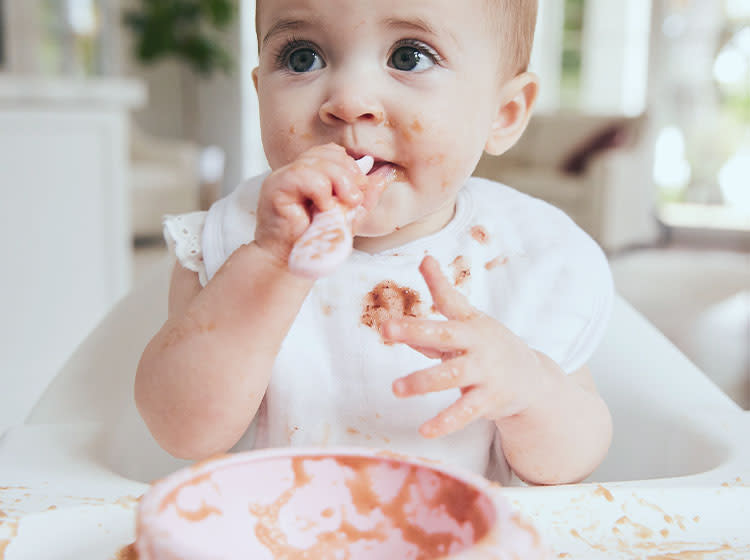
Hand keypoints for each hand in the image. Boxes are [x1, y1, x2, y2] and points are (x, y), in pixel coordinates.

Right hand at [255, 144, 370, 264]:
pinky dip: (320, 190)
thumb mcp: (348, 216)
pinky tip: (322, 208)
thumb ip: (365, 196)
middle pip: (327, 153)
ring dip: (337, 182)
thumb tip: (385, 176)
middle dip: (348, 174)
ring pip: (317, 162)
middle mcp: (297, 171)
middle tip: (354, 199)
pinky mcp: (275, 187)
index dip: (350, 167)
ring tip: (339, 206)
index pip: (333, 152)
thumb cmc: (314, 241)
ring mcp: (284, 177)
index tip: (360, 191)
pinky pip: (302, 175)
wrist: (289, 262)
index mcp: (312, 174)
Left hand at [382, 256, 541, 437]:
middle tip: (386, 329)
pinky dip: (445, 422)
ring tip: (396, 389)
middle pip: (444, 336)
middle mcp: (477, 345)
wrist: (532, 380)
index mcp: (470, 323)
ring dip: (422, 382)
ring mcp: (484, 373)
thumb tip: (424, 260)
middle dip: (415, 331)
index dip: (435, 284)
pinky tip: (425, 430)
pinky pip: (464, 412)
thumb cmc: (490, 345)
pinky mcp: (488, 400)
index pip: (449, 300)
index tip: (421, 264)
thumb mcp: (471, 318)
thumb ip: (444, 295)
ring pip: (450, 376)